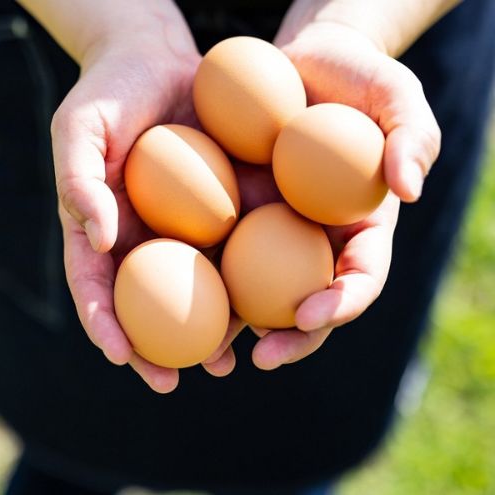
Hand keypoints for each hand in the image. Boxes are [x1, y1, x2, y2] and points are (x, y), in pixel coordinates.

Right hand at [52, 26, 221, 392]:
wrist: (157, 58)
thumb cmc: (109, 92)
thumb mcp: (80, 128)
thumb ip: (80, 181)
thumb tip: (98, 241)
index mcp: (98, 229)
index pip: (93, 285)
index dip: (102, 323)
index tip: (119, 353)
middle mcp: (138, 240)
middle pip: (142, 307)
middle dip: (152, 351)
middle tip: (168, 382)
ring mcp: (180, 230)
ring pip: (190, 294)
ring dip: (202, 334)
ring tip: (221, 363)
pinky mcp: (220, 212)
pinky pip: (231, 254)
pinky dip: (243, 287)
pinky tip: (261, 311)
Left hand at [227, 21, 439, 369]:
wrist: (302, 66)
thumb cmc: (357, 81)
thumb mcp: (397, 98)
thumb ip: (411, 138)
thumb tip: (408, 190)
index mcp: (361, 230)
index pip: (361, 278)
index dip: (342, 302)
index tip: (311, 312)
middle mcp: (315, 244)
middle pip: (308, 304)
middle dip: (290, 339)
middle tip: (263, 357)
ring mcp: (273, 236)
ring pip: (257, 295)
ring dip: (237, 331)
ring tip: (211, 356)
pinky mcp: (234, 220)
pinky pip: (216, 257)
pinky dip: (200, 284)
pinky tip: (171, 303)